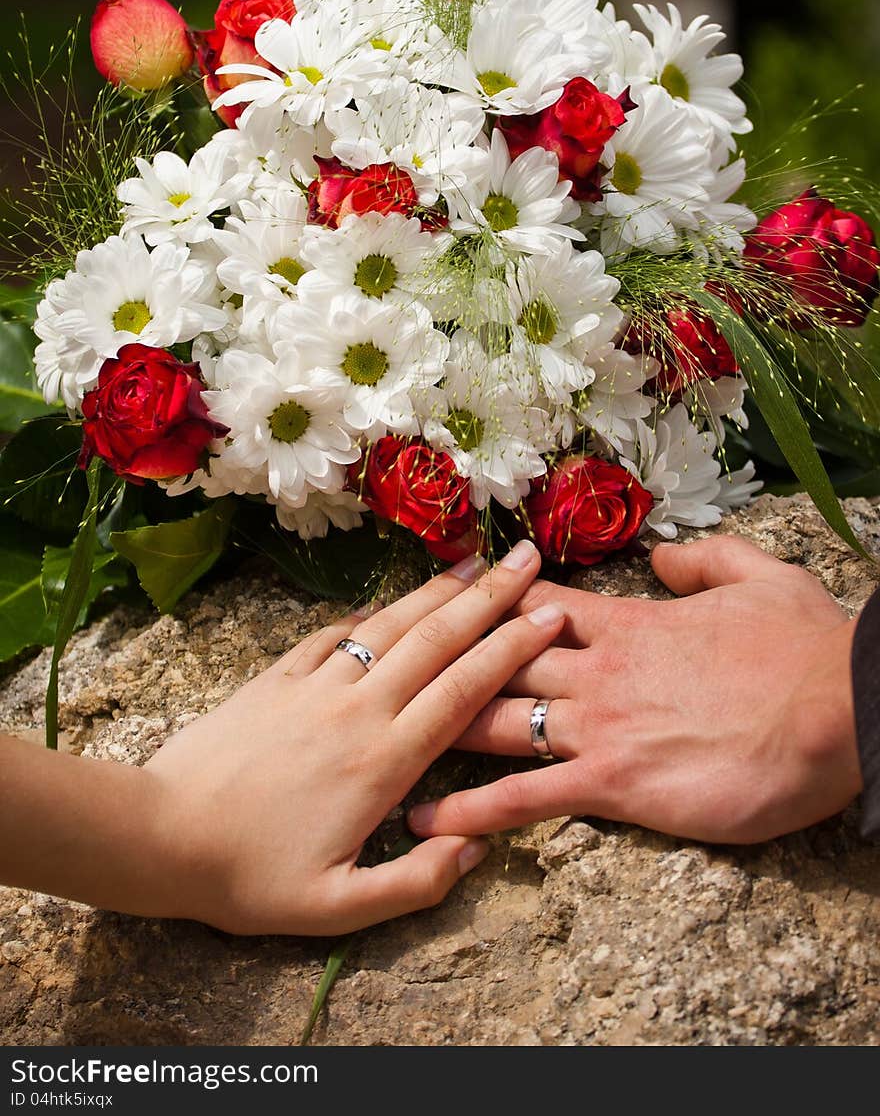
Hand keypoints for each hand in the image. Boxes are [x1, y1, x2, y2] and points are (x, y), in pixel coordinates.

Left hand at [139, 539, 560, 932]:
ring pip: (389, 625)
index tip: (551, 615)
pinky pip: (331, 634)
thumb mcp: (337, 907)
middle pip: (436, 641)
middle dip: (490, 597)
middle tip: (529, 559)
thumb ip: (415, 882)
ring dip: (435, 591)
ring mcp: (314, 687)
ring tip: (473, 563)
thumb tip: (475, 848)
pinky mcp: (275, 679)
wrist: (159, 835)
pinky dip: (366, 612)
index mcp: (384, 761)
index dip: (512, 649)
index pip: (464, 691)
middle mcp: (357, 710)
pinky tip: (383, 602)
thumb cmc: (248, 878)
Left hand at [407, 536, 862, 844]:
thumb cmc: (803, 646)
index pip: (534, 607)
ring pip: (495, 721)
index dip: (483, 600)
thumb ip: (701, 560)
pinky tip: (426, 820)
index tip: (440, 594)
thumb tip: (662, 554)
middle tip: (381, 667)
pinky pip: (525, 796)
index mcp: (626, 623)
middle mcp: (598, 669)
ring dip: (433, 728)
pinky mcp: (614, 784)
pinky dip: (471, 807)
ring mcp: (600, 726)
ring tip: (377, 738)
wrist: (839, 707)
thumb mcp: (757, 574)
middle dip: (438, 659)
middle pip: (496, 658)